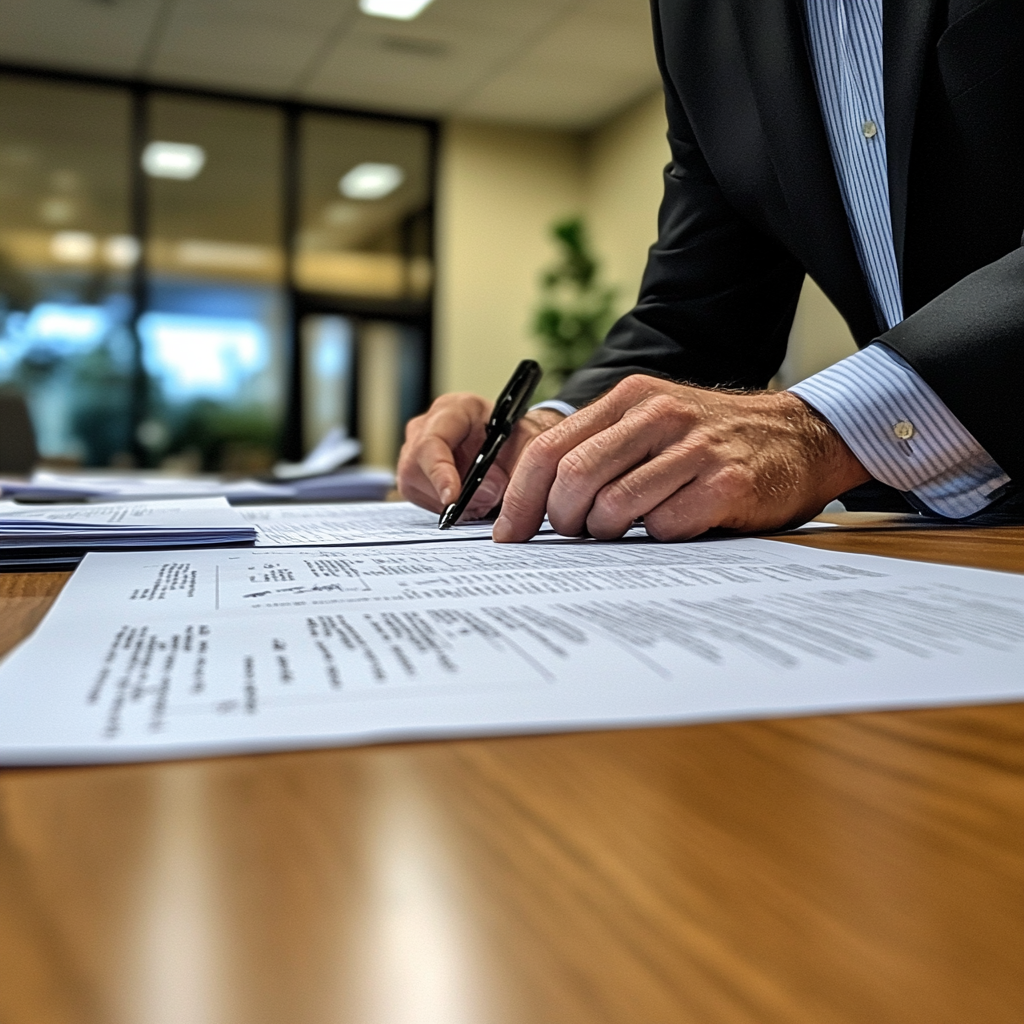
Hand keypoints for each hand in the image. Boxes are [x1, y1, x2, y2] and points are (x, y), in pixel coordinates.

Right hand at [397, 393, 564, 517]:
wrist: (512, 446)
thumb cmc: (517, 441)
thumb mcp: (528, 448)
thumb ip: (515, 468)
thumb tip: (487, 492)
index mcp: (453, 409)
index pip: (432, 442)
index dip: (440, 472)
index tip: (453, 498)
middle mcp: (425, 426)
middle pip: (416, 468)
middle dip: (452, 493)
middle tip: (487, 500)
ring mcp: (414, 450)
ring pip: (416, 487)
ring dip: (451, 503)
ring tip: (483, 498)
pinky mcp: (413, 475)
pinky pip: (422, 500)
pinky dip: (448, 507)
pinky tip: (470, 500)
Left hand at [492, 375, 869, 541]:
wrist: (799, 438)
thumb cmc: (713, 442)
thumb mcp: (652, 424)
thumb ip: (599, 449)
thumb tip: (537, 503)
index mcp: (628, 398)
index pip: (549, 449)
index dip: (521, 498)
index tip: (509, 534)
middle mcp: (657, 415)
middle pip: (572, 478)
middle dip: (561, 519)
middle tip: (574, 534)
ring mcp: (693, 449)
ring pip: (613, 506)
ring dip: (608, 532)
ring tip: (628, 528)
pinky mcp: (725, 484)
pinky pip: (663, 527)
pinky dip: (657, 537)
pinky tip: (675, 524)